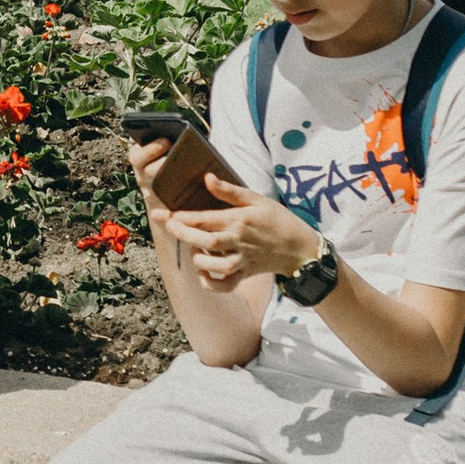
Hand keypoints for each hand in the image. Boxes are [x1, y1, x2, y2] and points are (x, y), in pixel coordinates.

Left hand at [165, 177, 317, 289]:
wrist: (300, 247)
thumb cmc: (277, 219)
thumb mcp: (256, 199)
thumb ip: (230, 191)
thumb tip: (207, 178)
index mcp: (239, 220)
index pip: (204, 220)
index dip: (180, 218)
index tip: (164, 214)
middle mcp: (238, 241)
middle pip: (205, 242)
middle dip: (182, 235)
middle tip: (169, 226)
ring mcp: (242, 260)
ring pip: (215, 265)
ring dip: (198, 259)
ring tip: (194, 248)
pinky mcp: (245, 274)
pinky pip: (226, 285)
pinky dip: (211, 282)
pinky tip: (204, 272)